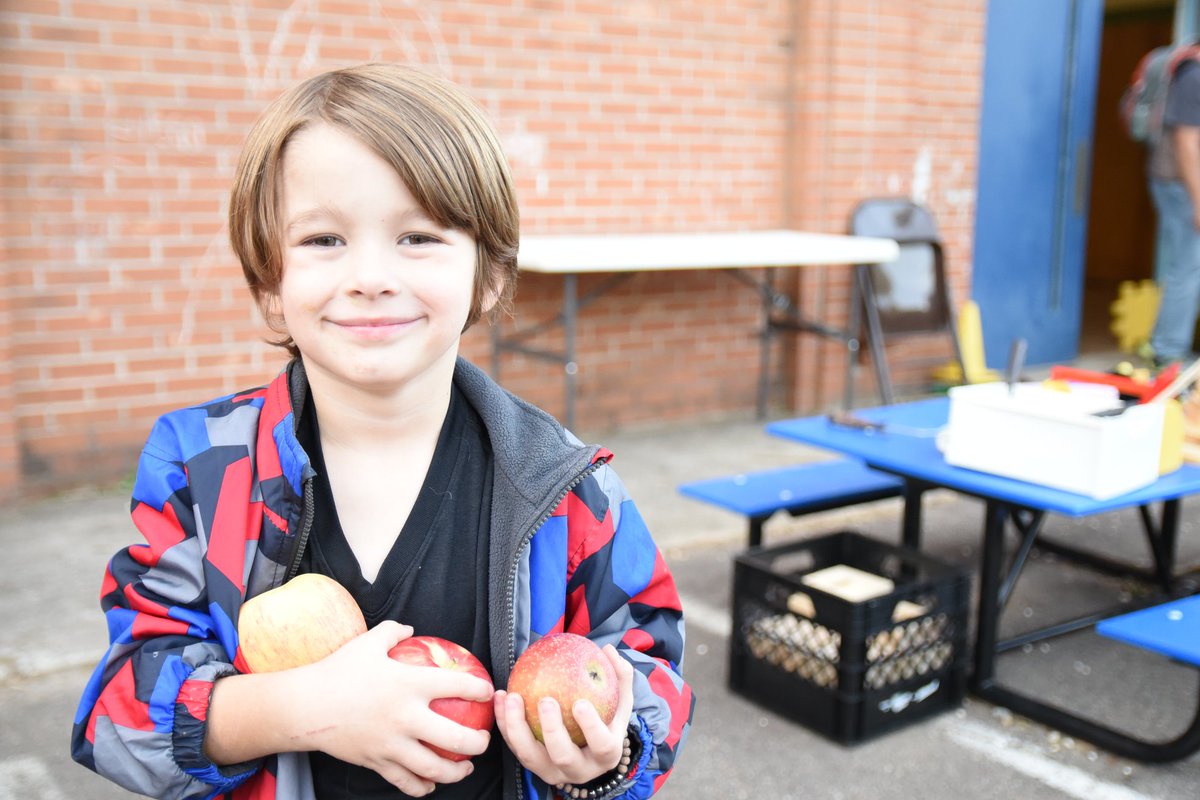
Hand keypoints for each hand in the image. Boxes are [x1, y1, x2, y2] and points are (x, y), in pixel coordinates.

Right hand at [298, 621, 493, 794]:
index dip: (480, 689)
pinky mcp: (377, 762)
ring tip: (466, 767)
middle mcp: (406, 717)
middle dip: (479, 742)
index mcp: (409, 684)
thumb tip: (412, 630)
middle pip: (456, 738)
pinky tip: (430, 783)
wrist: (304, 707)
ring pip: (434, 767)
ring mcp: (392, 744)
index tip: (488, 692)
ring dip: (457, 771)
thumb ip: (394, 632)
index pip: (457, 685)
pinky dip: (422, 786)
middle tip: (485, 739)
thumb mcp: (368, 642)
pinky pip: (406, 781)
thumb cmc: (338, 671)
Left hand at [493, 644, 635, 787]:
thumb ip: (620, 676)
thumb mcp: (620, 701)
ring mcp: (553, 771)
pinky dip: (504, 722)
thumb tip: (609, 649)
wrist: (590, 751)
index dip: (591, 727)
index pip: (601, 745)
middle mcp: (579, 770)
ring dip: (517, 727)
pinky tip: (501, 696)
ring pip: (530, 756)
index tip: (581, 703)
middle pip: (563, 756)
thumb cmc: (608, 719)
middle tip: (545, 700)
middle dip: (552, 730)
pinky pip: (514, 745)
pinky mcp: (531, 766)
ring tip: (512, 697)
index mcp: (605, 755)